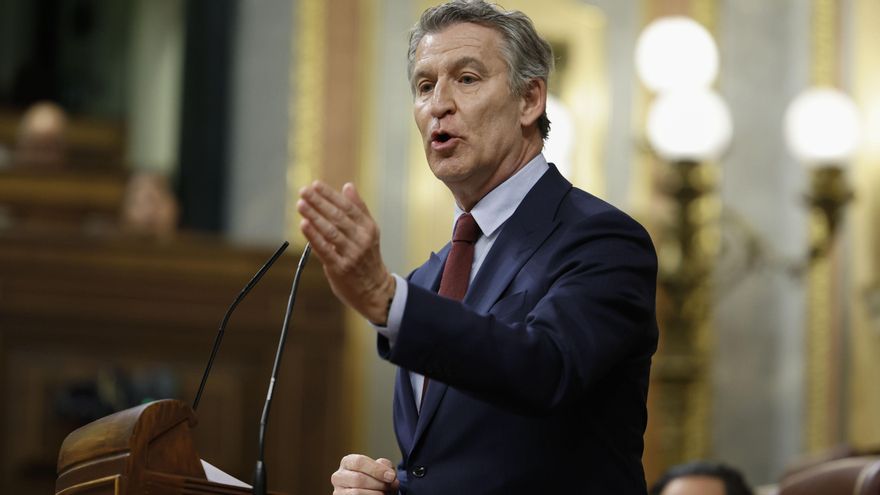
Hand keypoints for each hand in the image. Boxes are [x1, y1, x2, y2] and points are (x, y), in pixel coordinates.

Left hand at [297, 181, 395, 324]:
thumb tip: (348, 186)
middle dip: (319, 202)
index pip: (348, 207)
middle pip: (338, 217)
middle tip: (304, 191)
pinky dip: (313, 236)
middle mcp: (362, 240)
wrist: (375, 290)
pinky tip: (304, 224)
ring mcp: (352, 254)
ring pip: (330, 231)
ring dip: (315, 216)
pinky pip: (325, 249)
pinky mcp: (341, 268)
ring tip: (301, 204)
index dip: (331, 195)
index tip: (315, 185)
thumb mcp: (368, 232)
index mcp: (368, 228)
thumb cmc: (367, 258)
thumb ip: (358, 209)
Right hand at [331, 454, 398, 493]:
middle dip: (377, 484)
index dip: (377, 469)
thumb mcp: (381, 468)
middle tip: (389, 487)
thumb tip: (389, 475)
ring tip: (383, 493)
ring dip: (375, 494)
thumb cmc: (375, 478)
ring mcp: (338, 491)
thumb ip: (385, 466)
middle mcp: (339, 476)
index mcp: (348, 462)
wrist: (371, 491)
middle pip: (358, 479)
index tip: (391, 477)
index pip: (360, 462)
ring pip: (357, 493)